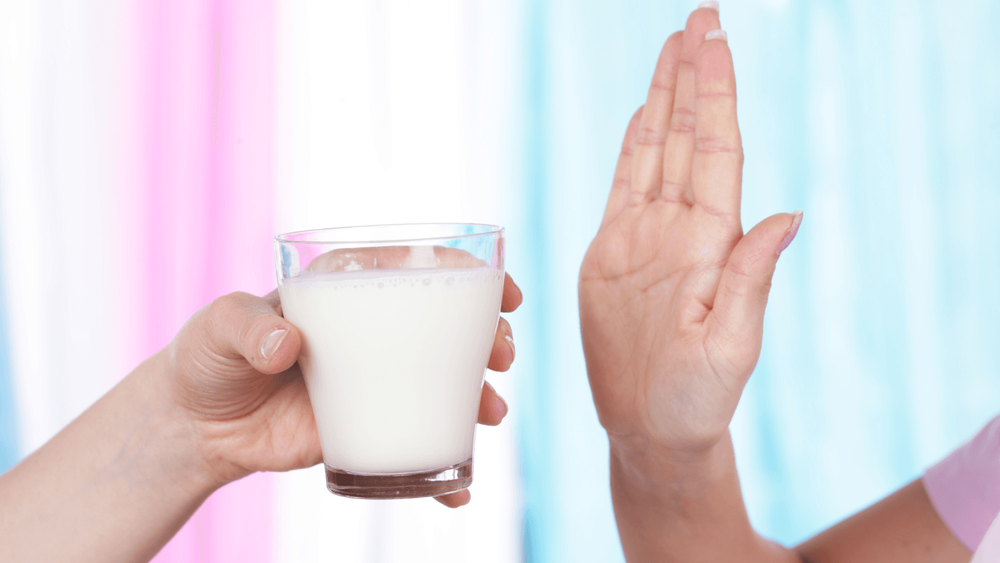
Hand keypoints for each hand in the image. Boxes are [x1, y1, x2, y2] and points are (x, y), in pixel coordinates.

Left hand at [163, 273, 521, 507]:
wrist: (195, 426)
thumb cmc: (208, 356)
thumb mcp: (220, 326)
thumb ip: (248, 327)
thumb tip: (286, 343)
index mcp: (346, 289)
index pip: (416, 270)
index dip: (469, 276)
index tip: (503, 295)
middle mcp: (370, 333)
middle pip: (444, 327)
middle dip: (487, 337)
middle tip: (501, 355)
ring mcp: (372, 383)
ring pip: (441, 384)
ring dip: (478, 395)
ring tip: (490, 412)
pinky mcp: (365, 427)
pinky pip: (413, 442)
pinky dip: (441, 470)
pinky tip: (459, 490)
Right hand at [579, 8, 800, 459]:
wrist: (650, 428)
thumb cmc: (695, 400)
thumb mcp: (730, 347)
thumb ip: (750, 278)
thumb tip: (788, 214)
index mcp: (711, 244)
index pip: (716, 150)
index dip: (715, 93)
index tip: (715, 40)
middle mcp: (680, 230)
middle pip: (688, 135)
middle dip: (694, 75)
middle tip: (700, 17)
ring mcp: (642, 238)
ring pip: (656, 150)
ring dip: (665, 97)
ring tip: (675, 46)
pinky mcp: (609, 253)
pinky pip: (622, 185)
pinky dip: (633, 144)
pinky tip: (645, 113)